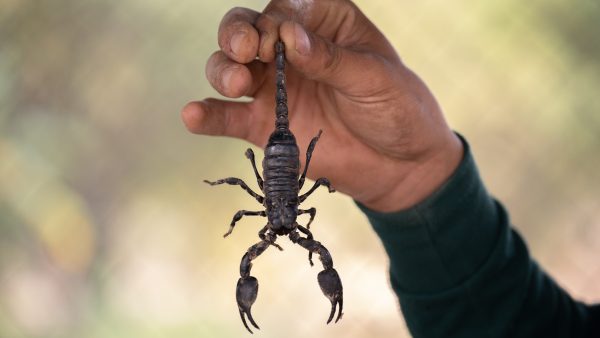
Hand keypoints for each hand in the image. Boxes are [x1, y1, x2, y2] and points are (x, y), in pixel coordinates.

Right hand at [182, 0, 462, 211]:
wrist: (402, 166)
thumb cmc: (397, 109)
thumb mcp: (374, 78)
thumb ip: (331, 59)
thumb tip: (289, 38)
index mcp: (323, 24)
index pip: (285, 8)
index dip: (274, 19)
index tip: (280, 39)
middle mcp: (291, 51)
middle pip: (246, 30)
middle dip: (237, 36)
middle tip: (245, 51)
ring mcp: (275, 88)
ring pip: (229, 68)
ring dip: (222, 70)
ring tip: (235, 82)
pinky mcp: (266, 126)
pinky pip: (229, 117)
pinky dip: (208, 115)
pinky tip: (193, 114)